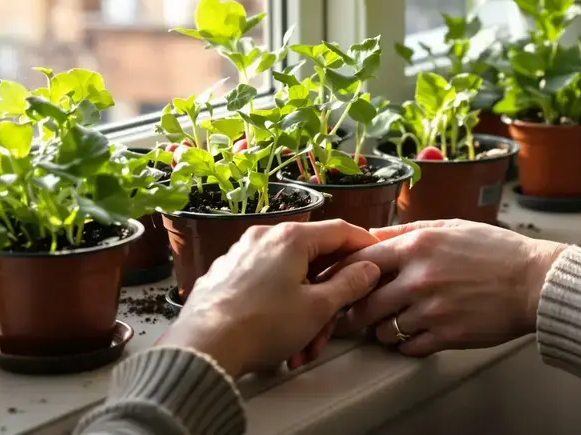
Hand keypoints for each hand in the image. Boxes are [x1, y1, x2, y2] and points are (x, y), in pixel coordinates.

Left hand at [156, 220, 381, 376]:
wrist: (204, 348)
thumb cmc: (262, 326)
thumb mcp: (317, 309)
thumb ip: (349, 285)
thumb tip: (368, 269)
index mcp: (290, 238)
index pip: (340, 231)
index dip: (364, 246)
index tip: (376, 262)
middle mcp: (264, 237)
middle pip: (312, 260)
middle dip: (327, 299)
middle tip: (332, 328)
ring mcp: (240, 254)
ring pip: (288, 278)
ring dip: (303, 313)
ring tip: (301, 349)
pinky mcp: (224, 275)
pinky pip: (263, 286)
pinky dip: (278, 309)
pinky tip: (277, 340)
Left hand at [335, 220, 564, 356]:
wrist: (535, 282)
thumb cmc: (497, 251)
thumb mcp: (451, 227)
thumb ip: (409, 231)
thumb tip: (374, 235)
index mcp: (418, 247)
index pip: (361, 262)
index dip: (345, 274)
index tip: (342, 282)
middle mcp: (419, 278)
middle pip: (364, 303)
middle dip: (355, 311)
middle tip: (353, 315)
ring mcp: (432, 310)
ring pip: (383, 330)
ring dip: (382, 329)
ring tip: (390, 324)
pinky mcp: (446, 336)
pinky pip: (408, 347)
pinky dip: (405, 344)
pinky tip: (414, 334)